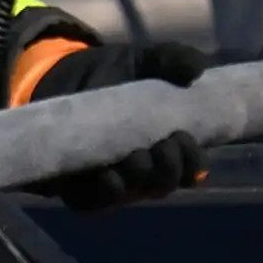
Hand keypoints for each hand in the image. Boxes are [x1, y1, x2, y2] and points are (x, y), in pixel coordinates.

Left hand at [15, 25, 208, 215]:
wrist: (65, 73)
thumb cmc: (116, 72)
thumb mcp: (147, 60)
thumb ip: (175, 59)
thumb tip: (197, 70)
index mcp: (167, 148)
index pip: (190, 170)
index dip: (194, 163)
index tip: (186, 139)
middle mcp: (143, 172)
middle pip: (163, 186)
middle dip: (168, 170)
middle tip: (164, 145)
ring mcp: (112, 181)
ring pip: (131, 195)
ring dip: (138, 180)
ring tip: (137, 157)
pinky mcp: (78, 186)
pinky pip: (93, 202)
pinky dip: (103, 193)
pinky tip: (107, 176)